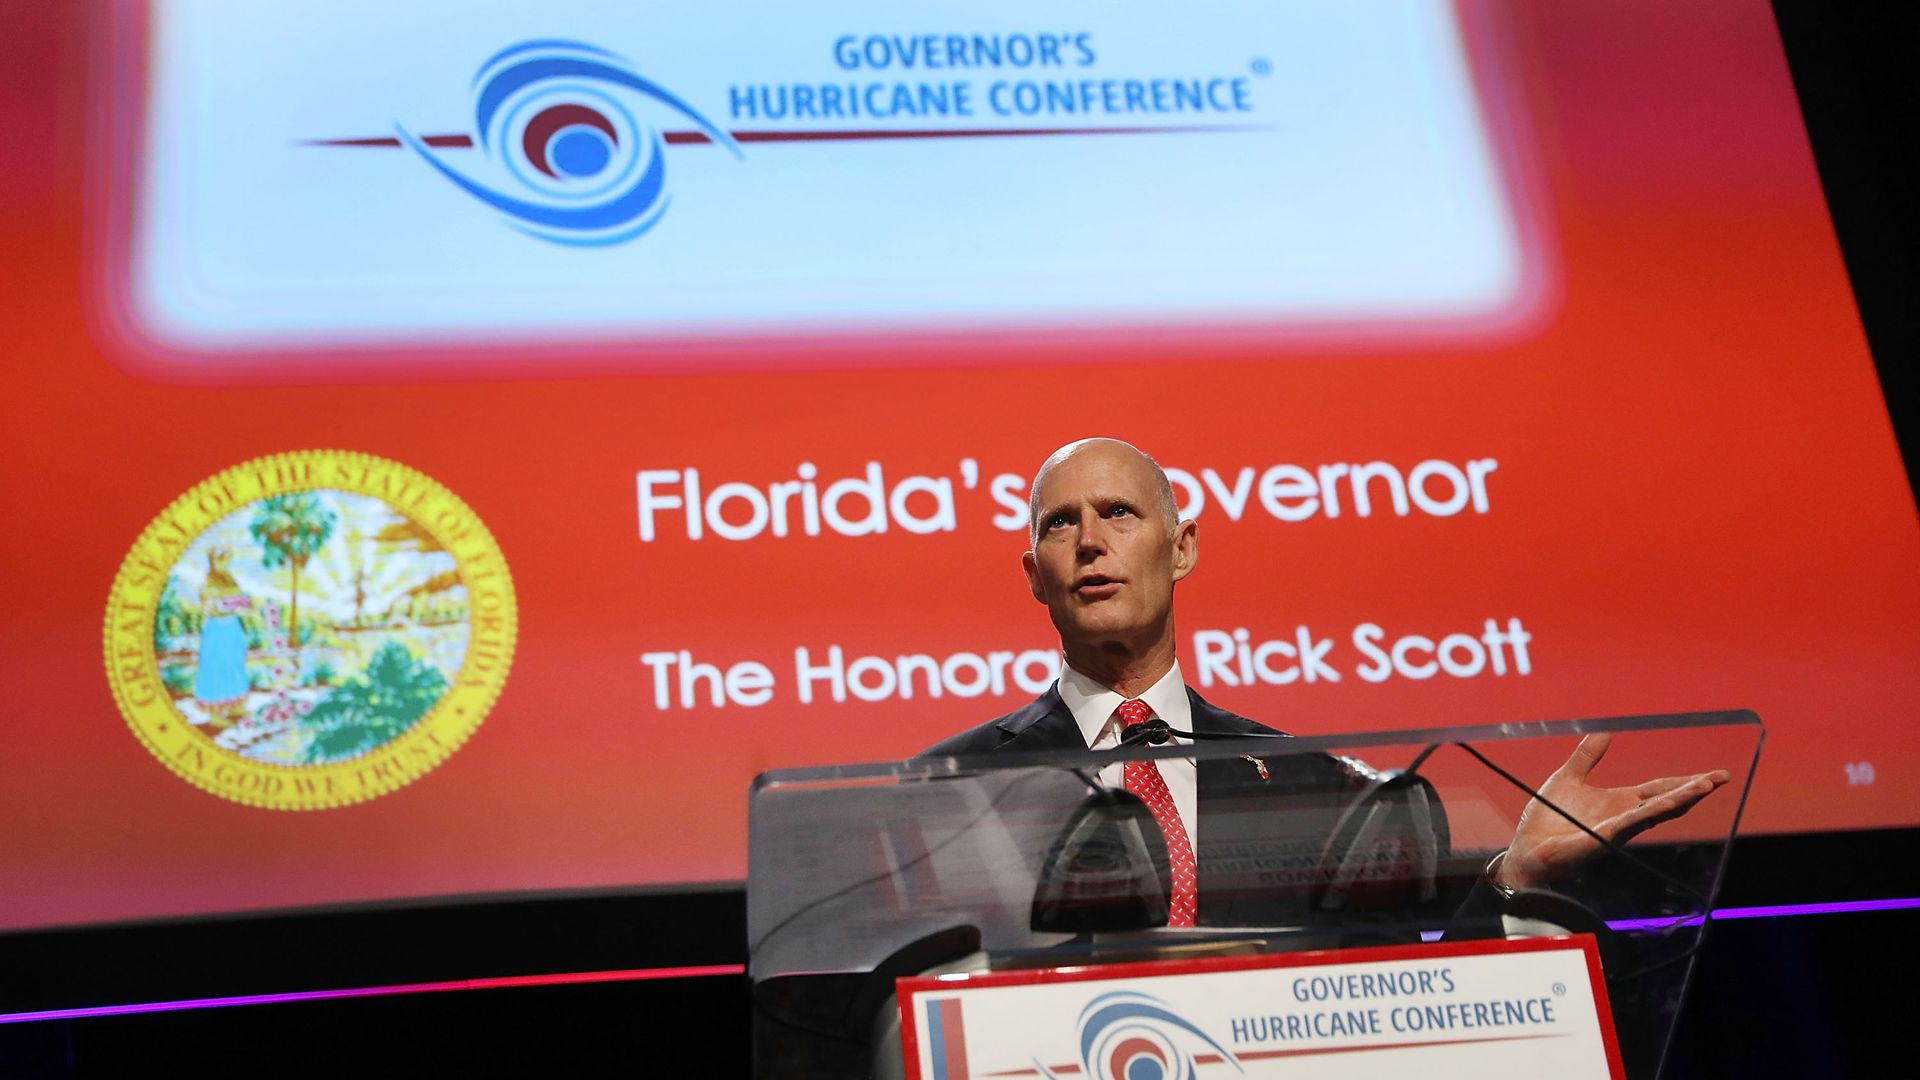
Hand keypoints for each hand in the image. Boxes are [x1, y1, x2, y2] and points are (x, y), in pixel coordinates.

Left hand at [1494, 733, 1731, 891]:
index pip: (1660, 789)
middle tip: (1722, 777)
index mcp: (1619, 803)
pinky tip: (1669, 803)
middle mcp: (1625, 817)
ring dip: (1682, 799)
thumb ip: (1587, 757)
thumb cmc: (1545, 819)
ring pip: (1657, 812)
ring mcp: (1617, 829)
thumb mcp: (1568, 778)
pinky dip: (1652, 812)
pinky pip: (1632, 822)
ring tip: (1706, 786)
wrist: (1525, 848)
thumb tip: (1604, 731)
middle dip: (1695, 789)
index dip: (1685, 781)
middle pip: (1668, 800)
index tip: (1712, 774)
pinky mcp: (1604, 837)